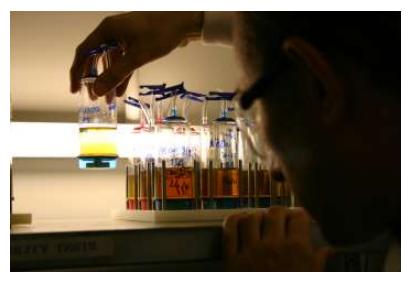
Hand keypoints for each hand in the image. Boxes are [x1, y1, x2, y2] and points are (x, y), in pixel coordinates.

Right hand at [70, 12, 202, 97]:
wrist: (185, 22)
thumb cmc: (160, 34)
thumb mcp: (136, 57)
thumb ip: (115, 74)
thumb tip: (97, 91)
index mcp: (107, 30)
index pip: (84, 52)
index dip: (77, 72)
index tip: (76, 90)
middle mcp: (112, 32)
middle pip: (96, 57)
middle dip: (94, 79)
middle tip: (94, 98)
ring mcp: (124, 37)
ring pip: (111, 61)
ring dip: (110, 80)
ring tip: (110, 100)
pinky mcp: (136, 42)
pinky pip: (123, 60)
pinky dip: (122, 75)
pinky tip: (122, 91)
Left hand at [223, 206, 331, 270]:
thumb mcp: (312, 280)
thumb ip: (318, 264)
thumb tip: (328, 250)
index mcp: (296, 251)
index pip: (298, 216)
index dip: (299, 215)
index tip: (298, 219)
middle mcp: (273, 245)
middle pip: (275, 212)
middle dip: (279, 213)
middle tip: (280, 220)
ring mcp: (250, 251)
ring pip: (252, 217)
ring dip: (257, 216)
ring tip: (260, 221)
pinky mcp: (232, 259)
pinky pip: (229, 230)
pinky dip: (234, 221)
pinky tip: (240, 221)